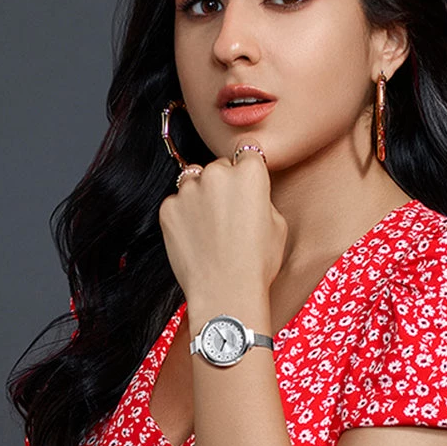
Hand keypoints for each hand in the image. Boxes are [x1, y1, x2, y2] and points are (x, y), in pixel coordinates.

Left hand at [157, 145, 287, 299]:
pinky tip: (195, 239)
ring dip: (199, 197)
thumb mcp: (278, 225)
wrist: (225, 292)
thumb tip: (250, 195)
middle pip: (218, 167)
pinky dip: (182, 217)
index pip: (247, 153)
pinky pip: (175, 204)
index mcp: (250, 173)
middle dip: (222, 185)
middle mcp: (217, 173)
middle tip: (227, 216)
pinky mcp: (168, 209)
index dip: (247, 172)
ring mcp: (189, 190)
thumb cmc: (257, 264)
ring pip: (193, 182)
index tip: (245, 187)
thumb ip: (262, 199)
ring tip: (209, 229)